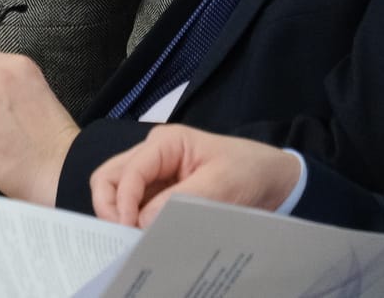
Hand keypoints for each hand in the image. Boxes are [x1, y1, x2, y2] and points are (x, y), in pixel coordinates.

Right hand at [89, 125, 300, 227]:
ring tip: (132, 241)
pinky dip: (134, 223)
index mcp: (165, 143)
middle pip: (109, 177)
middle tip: (121, 237)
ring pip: (117, 192)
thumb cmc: (249, 172)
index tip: (130, 231)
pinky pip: (136, 206)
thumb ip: (178, 201)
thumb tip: (141, 222)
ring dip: (119, 216)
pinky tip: (144, 239)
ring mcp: (155, 174)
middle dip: (109, 207)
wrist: (274, 180)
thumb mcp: (220, 185)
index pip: (127, 172)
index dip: (122, 202)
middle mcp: (153, 155)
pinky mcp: (161, 193)